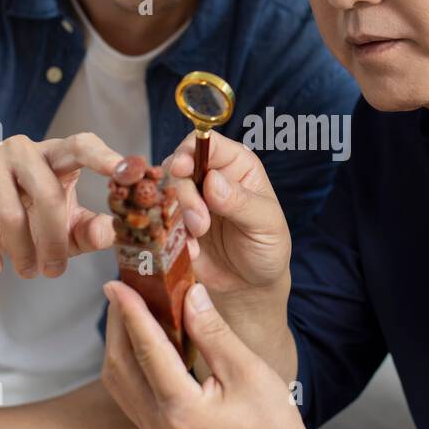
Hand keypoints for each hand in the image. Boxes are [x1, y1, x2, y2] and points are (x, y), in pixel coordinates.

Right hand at [0, 132, 121, 277]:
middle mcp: (22, 148)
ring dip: (21, 250)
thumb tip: (109, 233)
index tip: (130, 172)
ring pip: (11, 210)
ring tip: (27, 272)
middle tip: (54, 272)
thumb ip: (90, 231)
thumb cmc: (26, 222)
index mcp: (55, 155)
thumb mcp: (65, 230)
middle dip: (53, 240)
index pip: (82, 145)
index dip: (105, 157)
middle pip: (47, 192)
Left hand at [100, 279, 314, 428]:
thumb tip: (188, 292)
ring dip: (119, 345)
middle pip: (120, 366)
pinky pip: (130, 396)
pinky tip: (142, 344)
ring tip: (128, 311)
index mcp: (180, 409)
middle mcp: (158, 426)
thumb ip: (212, 331)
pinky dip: (129, 365)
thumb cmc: (273, 423)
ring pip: (119, 383)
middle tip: (120, 290)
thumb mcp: (247, 371)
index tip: (117, 283)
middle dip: (117, 324)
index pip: (146, 348)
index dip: (131, 311)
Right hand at [163, 130, 290, 298]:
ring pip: (167, 193)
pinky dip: (171, 234)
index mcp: (237, 166)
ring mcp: (190, 200)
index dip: (190, 150)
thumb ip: (241, 202)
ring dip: (179, 215)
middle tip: (200, 222)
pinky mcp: (174, 224)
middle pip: (180, 167)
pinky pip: (160, 220)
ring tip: (199, 235)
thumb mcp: (266, 224)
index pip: (208, 143)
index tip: (181, 168)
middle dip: (185, 194)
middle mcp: (210, 177)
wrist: (250, 286)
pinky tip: (191, 249)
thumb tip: (213, 180)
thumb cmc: (267, 249)